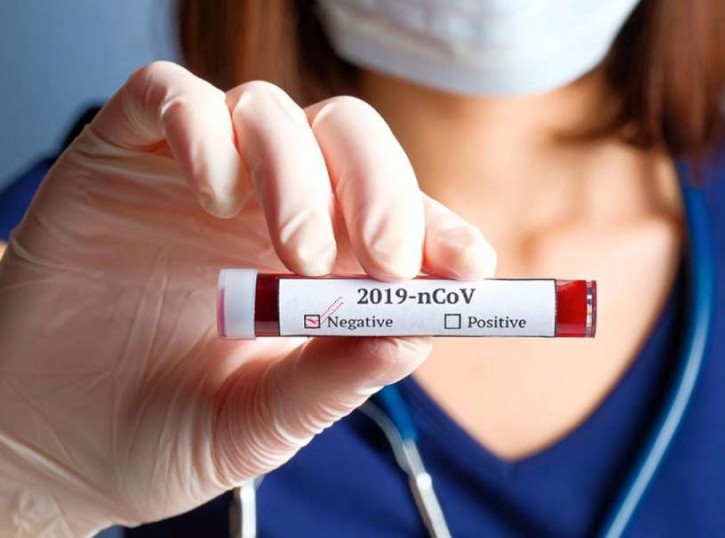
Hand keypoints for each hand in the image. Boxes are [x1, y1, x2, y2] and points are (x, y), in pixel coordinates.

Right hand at [0, 62, 494, 535]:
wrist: (46, 442)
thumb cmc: (157, 432)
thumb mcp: (259, 423)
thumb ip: (331, 381)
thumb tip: (414, 335)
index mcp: (314, 267)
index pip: (395, 217)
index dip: (440, 230)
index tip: (468, 269)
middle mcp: (265, 208)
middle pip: (347, 140)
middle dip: (383, 190)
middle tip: (390, 257)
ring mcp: (198, 177)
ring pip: (270, 110)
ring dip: (300, 173)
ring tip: (295, 253)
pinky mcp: (125, 155)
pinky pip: (170, 97)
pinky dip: (204, 130)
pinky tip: (216, 194)